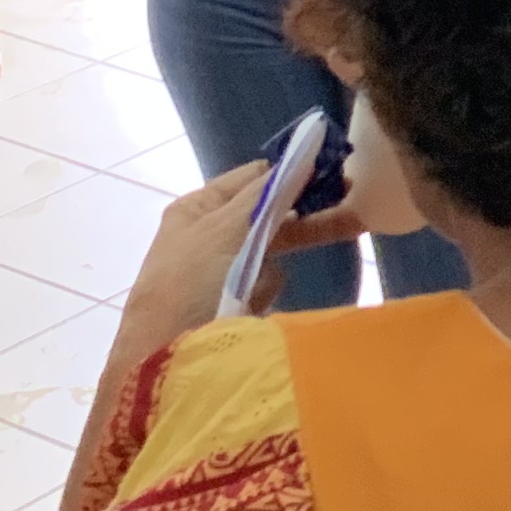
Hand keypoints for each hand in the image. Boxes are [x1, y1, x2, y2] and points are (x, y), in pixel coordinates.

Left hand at [123, 158, 357, 335]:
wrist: (162, 354)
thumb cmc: (188, 281)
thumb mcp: (224, 227)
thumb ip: (265, 194)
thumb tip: (301, 155)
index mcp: (198, 208)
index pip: (252, 179)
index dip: (288, 174)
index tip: (330, 175)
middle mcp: (209, 235)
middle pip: (266, 216)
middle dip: (298, 219)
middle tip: (348, 215)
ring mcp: (222, 272)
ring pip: (270, 255)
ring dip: (271, 266)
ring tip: (256, 283)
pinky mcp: (234, 305)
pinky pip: (264, 286)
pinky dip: (262, 293)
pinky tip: (250, 306)